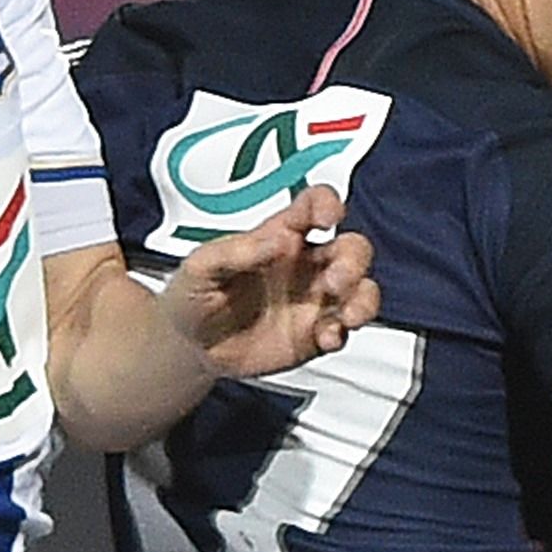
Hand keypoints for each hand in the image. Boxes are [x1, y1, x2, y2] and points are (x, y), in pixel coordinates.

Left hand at [161, 187, 379, 375]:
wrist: (188, 347)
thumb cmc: (192, 296)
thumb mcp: (201, 267)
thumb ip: (237, 251)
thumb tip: (277, 240)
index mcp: (279, 236)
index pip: (314, 206)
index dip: (328, 204)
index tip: (328, 218)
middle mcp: (304, 265)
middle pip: (352, 248)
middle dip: (353, 261)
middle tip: (333, 280)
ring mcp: (313, 300)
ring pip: (360, 289)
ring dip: (362, 299)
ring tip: (346, 315)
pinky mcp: (314, 334)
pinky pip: (344, 330)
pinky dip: (343, 332)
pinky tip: (326, 337)